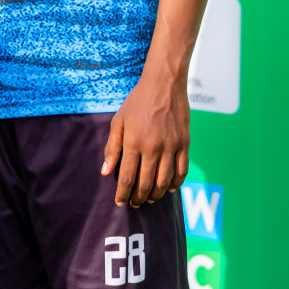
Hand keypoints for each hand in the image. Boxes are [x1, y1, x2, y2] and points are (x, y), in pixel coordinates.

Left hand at [102, 68, 189, 207]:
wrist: (164, 84)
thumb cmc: (137, 102)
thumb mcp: (118, 121)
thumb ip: (112, 147)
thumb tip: (105, 172)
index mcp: (134, 142)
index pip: (127, 178)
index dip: (122, 194)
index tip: (119, 203)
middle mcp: (153, 148)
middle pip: (146, 184)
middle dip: (138, 198)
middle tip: (134, 204)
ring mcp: (171, 147)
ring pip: (164, 182)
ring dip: (156, 195)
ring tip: (149, 199)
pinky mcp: (184, 144)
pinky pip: (182, 171)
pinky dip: (176, 184)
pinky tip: (169, 189)